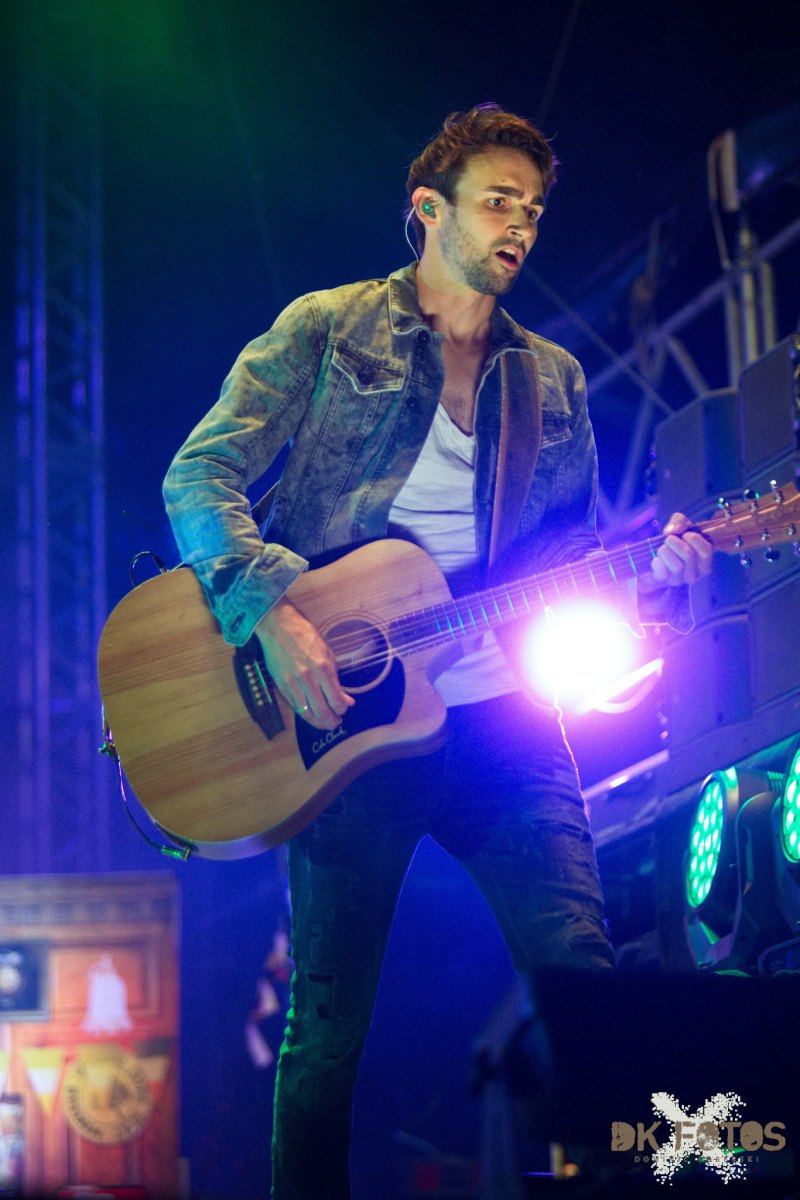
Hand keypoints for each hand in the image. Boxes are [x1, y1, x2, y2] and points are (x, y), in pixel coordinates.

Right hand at [255, 598, 354, 730]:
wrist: (277, 627)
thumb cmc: (305, 636)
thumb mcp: (327, 652)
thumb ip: (336, 677)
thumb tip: (346, 698)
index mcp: (323, 668)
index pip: (336, 700)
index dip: (343, 709)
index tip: (345, 708)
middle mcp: (308, 679)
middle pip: (322, 711)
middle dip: (332, 721)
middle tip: (336, 723)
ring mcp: (293, 684)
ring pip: (307, 713)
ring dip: (318, 722)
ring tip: (325, 724)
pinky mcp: (281, 686)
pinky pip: (295, 707)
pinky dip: (305, 714)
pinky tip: (311, 715)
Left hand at [639, 512, 713, 591]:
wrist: (656, 558)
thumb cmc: (675, 542)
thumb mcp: (681, 526)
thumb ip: (680, 521)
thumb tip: (673, 530)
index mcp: (704, 562)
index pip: (706, 551)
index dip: (694, 538)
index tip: (686, 534)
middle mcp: (695, 574)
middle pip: (688, 555)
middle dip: (675, 541)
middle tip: (669, 539)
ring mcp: (680, 580)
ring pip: (677, 566)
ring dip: (665, 551)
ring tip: (662, 549)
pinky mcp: (664, 582)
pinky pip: (663, 573)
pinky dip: (657, 562)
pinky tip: (657, 558)